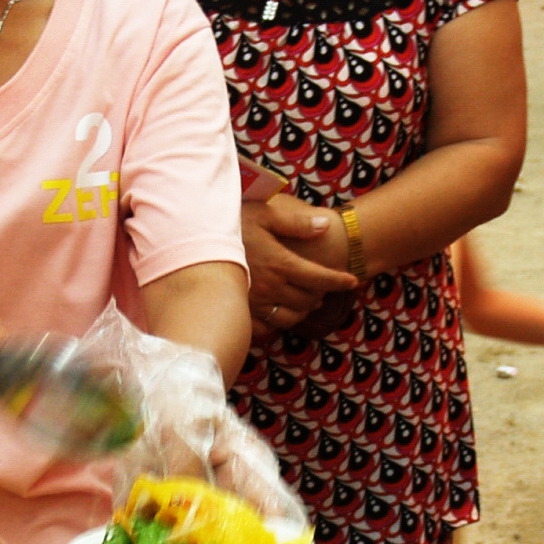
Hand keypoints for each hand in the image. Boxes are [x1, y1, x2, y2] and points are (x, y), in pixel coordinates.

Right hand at [242, 195, 355, 337]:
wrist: (191, 244)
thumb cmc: (230, 225)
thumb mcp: (265, 214)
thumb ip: (297, 222)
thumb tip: (325, 225)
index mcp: (281, 263)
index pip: (320, 278)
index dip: (339, 281)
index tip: (352, 282)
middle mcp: (271, 287)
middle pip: (308, 300)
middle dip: (321, 294)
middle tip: (323, 287)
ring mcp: (255, 303)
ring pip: (291, 317)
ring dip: (303, 310)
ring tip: (305, 300)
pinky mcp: (240, 312)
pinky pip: (266, 328)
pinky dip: (277, 323)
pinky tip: (278, 312)